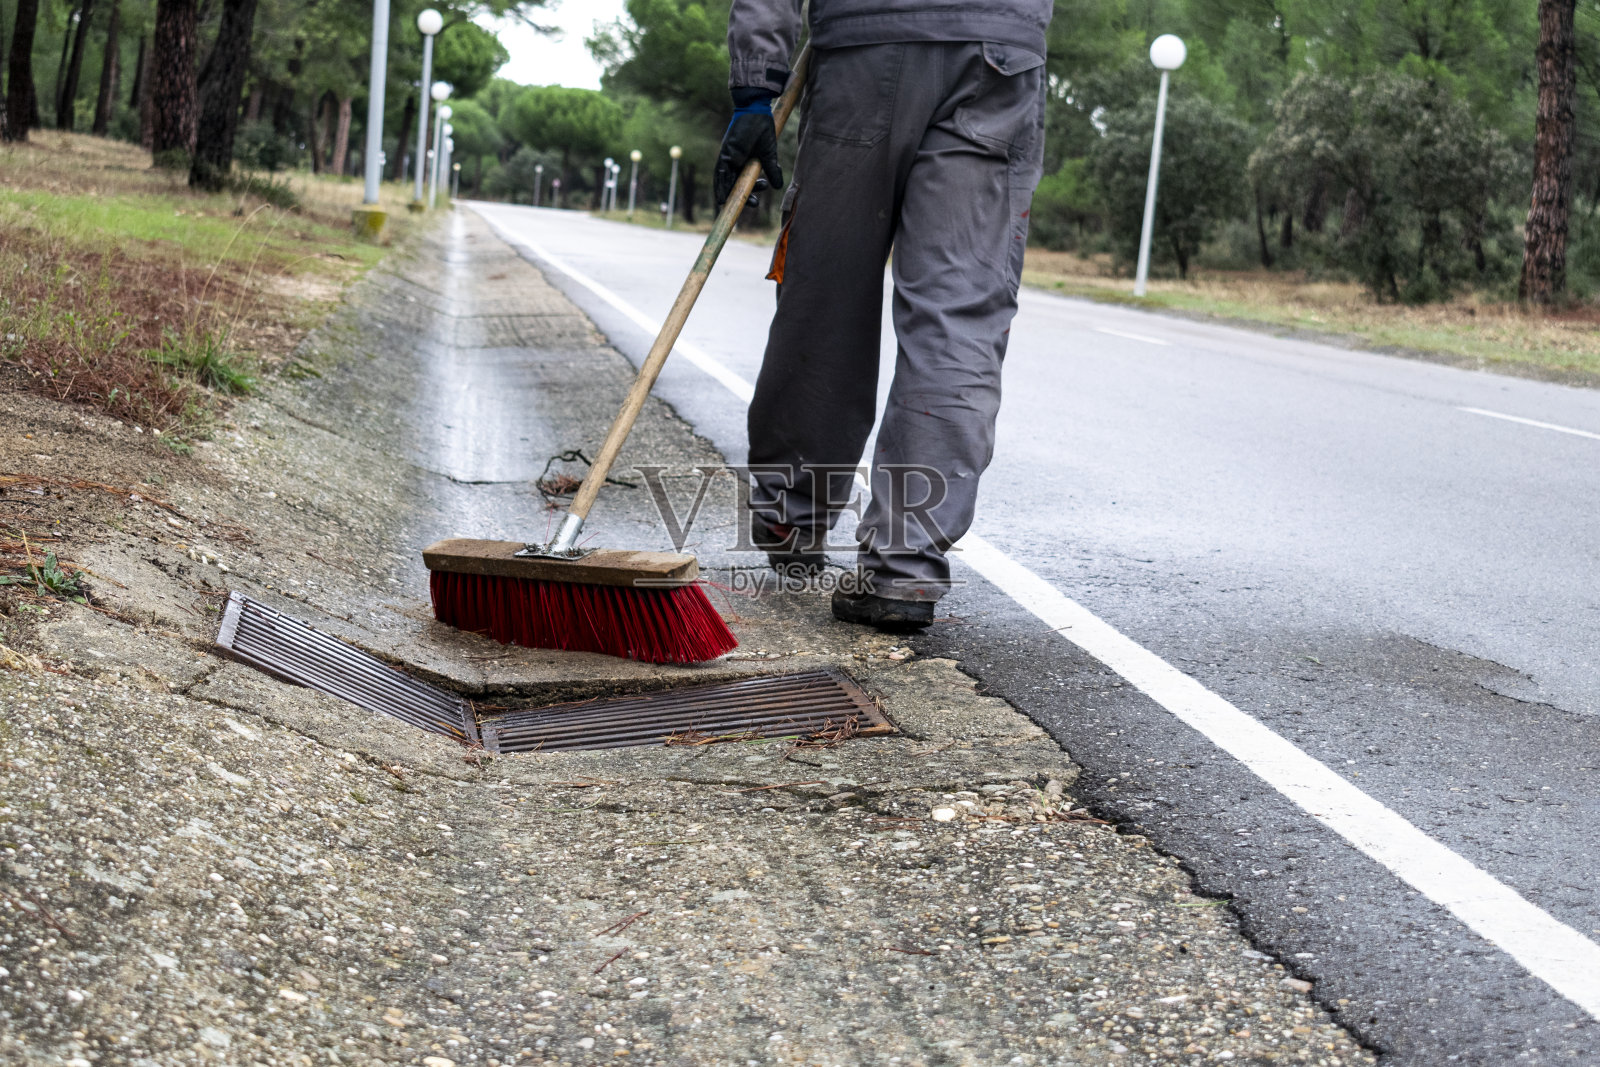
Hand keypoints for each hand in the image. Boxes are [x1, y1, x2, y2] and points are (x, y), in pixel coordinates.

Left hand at [714, 90, 782, 210]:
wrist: (757, 113)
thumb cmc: (763, 131)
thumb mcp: (769, 155)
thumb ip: (772, 170)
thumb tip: (778, 186)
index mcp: (745, 162)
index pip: (743, 183)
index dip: (748, 194)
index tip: (755, 202)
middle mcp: (734, 162)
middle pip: (734, 185)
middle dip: (743, 197)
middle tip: (755, 203)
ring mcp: (728, 158)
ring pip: (725, 182)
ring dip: (727, 195)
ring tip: (732, 206)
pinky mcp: (725, 153)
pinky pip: (719, 173)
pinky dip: (720, 186)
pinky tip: (721, 198)